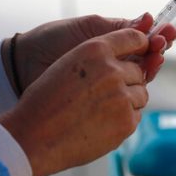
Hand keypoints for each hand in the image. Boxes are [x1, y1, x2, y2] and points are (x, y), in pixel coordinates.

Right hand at [0, 28, 151, 175]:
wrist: (32, 138)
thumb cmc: (45, 101)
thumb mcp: (67, 63)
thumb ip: (98, 58)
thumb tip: (126, 60)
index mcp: (96, 50)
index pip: (134, 38)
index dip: (140, 45)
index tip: (142, 52)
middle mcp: (112, 70)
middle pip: (138, 71)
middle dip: (128, 81)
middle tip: (104, 96)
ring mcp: (121, 97)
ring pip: (140, 94)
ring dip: (127, 101)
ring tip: (99, 111)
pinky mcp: (126, 122)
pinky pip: (136, 116)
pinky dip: (123, 120)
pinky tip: (100, 124)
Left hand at [3, 13, 175, 92]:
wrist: (23, 65)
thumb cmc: (52, 41)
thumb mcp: (88, 29)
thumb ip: (119, 29)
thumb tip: (148, 19)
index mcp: (112, 45)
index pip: (144, 42)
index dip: (159, 37)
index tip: (169, 31)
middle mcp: (114, 65)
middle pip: (147, 61)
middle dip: (158, 51)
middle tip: (162, 45)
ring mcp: (108, 85)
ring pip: (141, 79)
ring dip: (151, 68)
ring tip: (154, 57)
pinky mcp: (101, 104)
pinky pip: (126, 100)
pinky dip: (137, 91)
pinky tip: (140, 80)